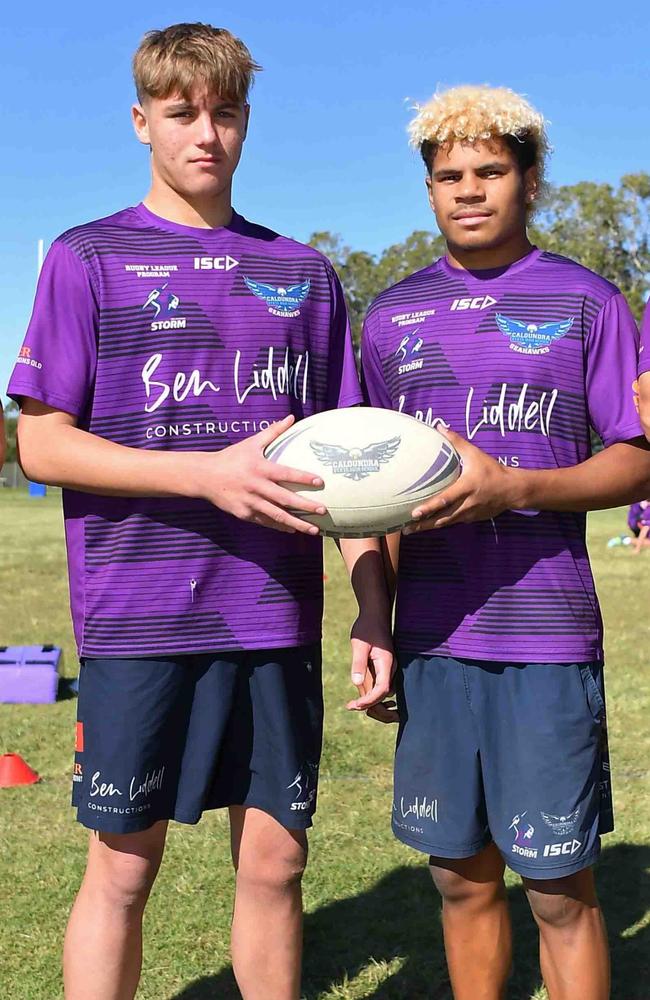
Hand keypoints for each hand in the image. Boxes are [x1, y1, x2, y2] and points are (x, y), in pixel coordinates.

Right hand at [203, 415, 325, 533]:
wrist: (205, 476)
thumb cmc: (231, 457)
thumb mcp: (252, 443)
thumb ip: (273, 431)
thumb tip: (292, 417)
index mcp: (260, 468)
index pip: (286, 473)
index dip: (304, 478)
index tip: (321, 482)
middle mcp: (257, 487)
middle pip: (285, 499)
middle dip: (305, 506)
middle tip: (323, 511)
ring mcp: (250, 502)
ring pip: (277, 516)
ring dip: (297, 523)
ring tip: (314, 530)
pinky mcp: (244, 514)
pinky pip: (265, 522)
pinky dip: (280, 526)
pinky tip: (293, 529)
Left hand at [346, 613, 397, 723]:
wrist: (375, 615)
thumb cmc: (366, 628)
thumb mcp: (359, 645)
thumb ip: (359, 664)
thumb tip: (357, 683)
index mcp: (386, 663)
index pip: (382, 689)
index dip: (370, 700)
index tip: (355, 705)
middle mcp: (390, 668)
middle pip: (385, 696)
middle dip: (371, 706)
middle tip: (350, 706)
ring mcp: (388, 669)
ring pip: (383, 693)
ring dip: (371, 702)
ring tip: (352, 705)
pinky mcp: (384, 667)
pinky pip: (380, 686)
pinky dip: (372, 695)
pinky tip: (360, 698)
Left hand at [404, 428, 516, 532]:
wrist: (512, 490)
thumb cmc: (492, 471)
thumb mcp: (475, 454)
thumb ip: (456, 442)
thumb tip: (440, 427)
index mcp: (466, 487)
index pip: (445, 499)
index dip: (429, 507)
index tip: (414, 513)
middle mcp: (467, 504)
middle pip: (442, 518)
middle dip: (424, 524)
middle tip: (405, 529)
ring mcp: (469, 514)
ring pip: (446, 523)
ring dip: (428, 527)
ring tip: (410, 530)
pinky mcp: (472, 519)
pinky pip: (453, 522)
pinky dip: (440, 524)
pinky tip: (428, 525)